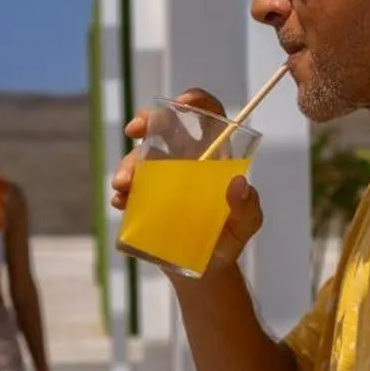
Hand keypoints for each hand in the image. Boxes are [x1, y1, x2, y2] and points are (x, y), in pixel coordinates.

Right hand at [112, 89, 265, 274]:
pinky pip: (129, 189)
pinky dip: (122, 192)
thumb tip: (238, 184)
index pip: (207, 117)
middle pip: (164, 128)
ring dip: (127, 165)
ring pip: (140, 158)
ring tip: (123, 186)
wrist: (206, 269)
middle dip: (147, 121)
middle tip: (134, 130)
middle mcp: (185, 161)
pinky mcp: (145, 200)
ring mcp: (161, 179)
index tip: (181, 103)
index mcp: (212, 157)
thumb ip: (249, 207)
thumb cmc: (230, 238)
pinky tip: (121, 202)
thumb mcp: (247, 224)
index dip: (196, 101)